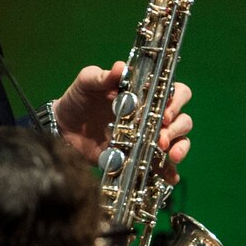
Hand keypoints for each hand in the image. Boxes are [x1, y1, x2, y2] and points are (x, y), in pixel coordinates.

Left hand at [53, 64, 193, 177]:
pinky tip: (171, 177)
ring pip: (179, 141)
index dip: (176, 102)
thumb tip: (120, 67)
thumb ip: (102, 76)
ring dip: (180, 147)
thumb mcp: (87, 83)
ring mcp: (148, 137)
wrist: (62, 128)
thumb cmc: (78, 99)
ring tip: (169, 156)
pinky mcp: (140, 156)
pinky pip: (162, 165)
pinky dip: (169, 171)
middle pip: (182, 119)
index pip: (175, 92)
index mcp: (144, 94)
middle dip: (177, 129)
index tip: (164, 114)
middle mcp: (152, 115)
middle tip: (161, 138)